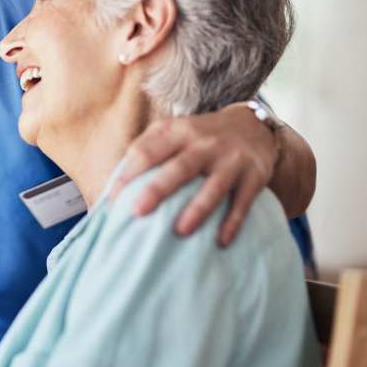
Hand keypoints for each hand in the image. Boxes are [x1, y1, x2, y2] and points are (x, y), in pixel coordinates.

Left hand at [108, 103, 276, 246]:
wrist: (253, 125)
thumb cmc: (200, 135)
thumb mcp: (174, 129)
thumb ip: (146, 147)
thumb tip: (115, 181)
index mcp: (179, 131)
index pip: (148, 151)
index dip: (128, 174)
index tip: (112, 200)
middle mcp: (205, 144)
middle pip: (179, 168)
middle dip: (157, 190)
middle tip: (137, 212)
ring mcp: (231, 160)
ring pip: (214, 187)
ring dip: (198, 210)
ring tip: (180, 231)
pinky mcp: (254, 176)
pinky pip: (243, 202)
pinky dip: (233, 222)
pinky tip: (221, 241)